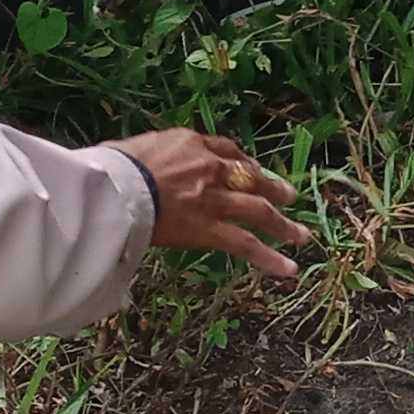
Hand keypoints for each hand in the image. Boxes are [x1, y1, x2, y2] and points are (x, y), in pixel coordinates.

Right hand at [116, 127, 304, 271]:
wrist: (115, 187)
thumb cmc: (112, 167)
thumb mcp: (135, 148)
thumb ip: (151, 156)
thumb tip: (141, 162)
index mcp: (191, 144)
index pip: (225, 150)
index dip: (242, 161)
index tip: (251, 168)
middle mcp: (210, 168)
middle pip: (250, 177)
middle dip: (271, 187)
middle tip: (288, 195)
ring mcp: (214, 199)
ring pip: (258, 210)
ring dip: (282, 224)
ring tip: (301, 235)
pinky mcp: (210, 229)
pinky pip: (245, 244)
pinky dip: (269, 258)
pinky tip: (289, 269)